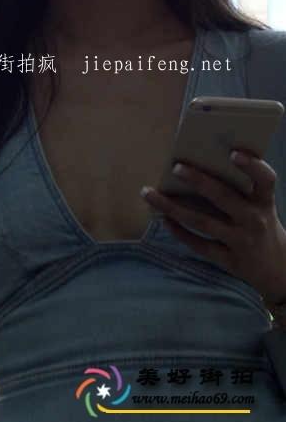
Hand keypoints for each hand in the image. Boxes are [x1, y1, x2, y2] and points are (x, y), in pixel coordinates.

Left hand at [140, 149, 285, 302]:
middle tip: (176, 167)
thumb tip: (199, 161)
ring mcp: (241, 241)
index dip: (252, 166)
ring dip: (172, 207)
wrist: (278, 269)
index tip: (232, 153)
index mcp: (264, 201)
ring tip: (149, 193)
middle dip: (198, 181)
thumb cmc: (260, 223)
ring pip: (202, 222)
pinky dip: (180, 232)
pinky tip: (164, 219)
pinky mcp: (229, 260)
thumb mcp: (260, 205)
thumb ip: (240, 187)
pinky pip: (200, 245)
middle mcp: (254, 220)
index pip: (265, 179)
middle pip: (223, 197)